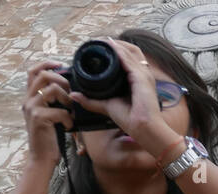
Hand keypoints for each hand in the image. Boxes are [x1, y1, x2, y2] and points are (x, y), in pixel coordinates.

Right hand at [22, 61, 72, 167]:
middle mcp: (28, 100)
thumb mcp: (50, 115)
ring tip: (70, 112)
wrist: (41, 158)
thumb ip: (53, 101)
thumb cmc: (49, 138)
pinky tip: (68, 128)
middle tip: (70, 93)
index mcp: (30, 97)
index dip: (47, 63)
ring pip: (52, 89)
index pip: (33, 71)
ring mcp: (31, 108)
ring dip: (67, 99)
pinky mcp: (38, 118)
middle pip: (43, 75)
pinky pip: (60, 111)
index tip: (61, 64)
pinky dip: (69, 119)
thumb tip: (69, 89)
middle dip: (62, 80)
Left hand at [67, 38, 168, 156]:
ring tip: (102, 40)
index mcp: (138, 80)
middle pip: (131, 50)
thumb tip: (74, 95)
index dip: (117, 50)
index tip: (102, 47)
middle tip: (101, 41)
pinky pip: (128, 60)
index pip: (129, 58)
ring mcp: (144, 75)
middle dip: (117, 43)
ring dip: (116, 44)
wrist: (143, 128)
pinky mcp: (141, 78)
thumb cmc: (131, 119)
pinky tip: (109, 46)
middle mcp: (143, 75)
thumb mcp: (107, 106)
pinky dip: (118, 51)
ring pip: (130, 51)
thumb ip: (91, 101)